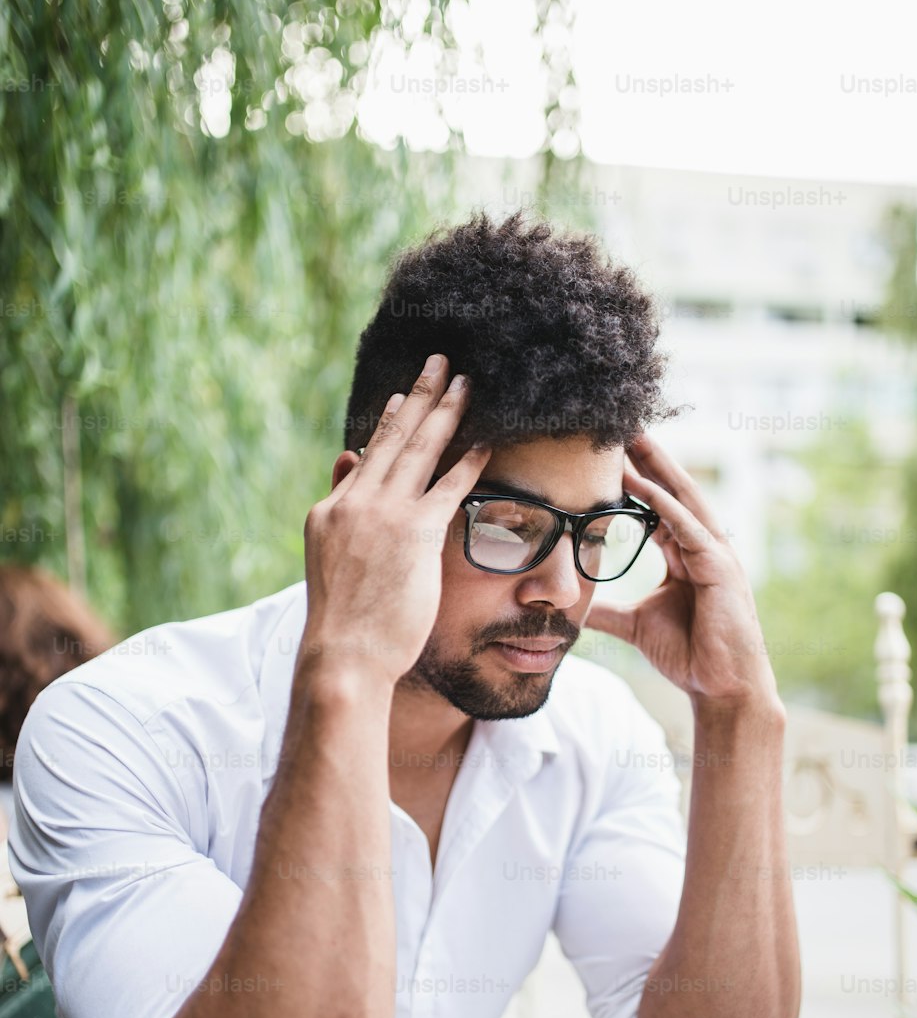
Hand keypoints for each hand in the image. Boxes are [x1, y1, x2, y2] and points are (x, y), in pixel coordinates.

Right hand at [299, 355, 489, 687]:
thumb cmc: (342, 622)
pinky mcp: (415, 533)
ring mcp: (384, 514)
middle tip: (440, 362)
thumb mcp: (329, 558)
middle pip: (394, 437)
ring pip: (420, 450)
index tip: (405, 394)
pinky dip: (468, 460)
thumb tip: (348, 457)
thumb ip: (340, 505)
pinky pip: (449, 486)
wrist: (343, 655)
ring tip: (466, 382)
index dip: (391, 421)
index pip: (368, 455)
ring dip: (446, 411)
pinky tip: (486, 440)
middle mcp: (355, 502)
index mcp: (331, 509)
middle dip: (420, 395)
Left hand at [586, 432, 778, 711]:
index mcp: (686, 554)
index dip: (636, 477)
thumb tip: (573, 605)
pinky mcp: (720, 569)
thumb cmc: (690, 656)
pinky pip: (688, 528)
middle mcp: (703, 547)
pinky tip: (642, 484)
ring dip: (657, 467)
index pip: (658, 505)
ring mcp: (715, 555)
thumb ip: (607, 610)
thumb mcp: (636, 624)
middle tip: (621, 422)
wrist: (720, 688)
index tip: (608, 451)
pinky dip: (665, 505)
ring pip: (682, 499)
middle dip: (649, 458)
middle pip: (672, 491)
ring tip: (632, 435)